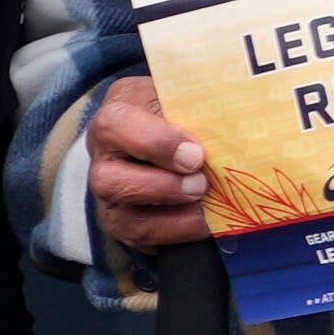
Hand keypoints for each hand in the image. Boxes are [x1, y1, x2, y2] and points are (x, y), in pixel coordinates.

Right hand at [87, 73, 216, 254]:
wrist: (171, 133)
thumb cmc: (179, 110)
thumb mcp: (183, 96)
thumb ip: (197, 107)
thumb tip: (232, 124)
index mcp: (116, 113)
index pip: (118, 126)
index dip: (157, 143)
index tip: (195, 155)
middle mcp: (102, 155)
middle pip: (107, 179)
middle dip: (160, 187)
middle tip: (201, 185)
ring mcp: (107, 192)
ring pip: (120, 216)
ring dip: (169, 217)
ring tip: (206, 209)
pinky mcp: (120, 221)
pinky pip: (140, 238)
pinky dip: (175, 235)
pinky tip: (204, 225)